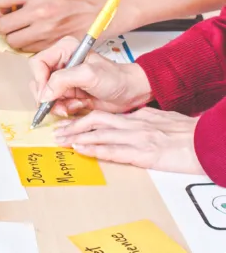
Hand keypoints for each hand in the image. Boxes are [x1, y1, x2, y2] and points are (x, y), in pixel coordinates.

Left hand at [0, 0, 121, 51]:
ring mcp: (47, 30)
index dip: (1, 5)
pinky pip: (30, 49)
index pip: (0, 0)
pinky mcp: (54, 44)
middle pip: (3, 26)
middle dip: (5, 25)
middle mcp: (40, 11)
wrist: (104, 5)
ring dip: (16, 37)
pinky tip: (38, 36)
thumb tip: (6, 3)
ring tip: (25, 30)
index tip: (6, 7)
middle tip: (11, 22)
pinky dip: (31, 45)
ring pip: (14, 42)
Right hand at [30, 36, 152, 115]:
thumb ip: (63, 80)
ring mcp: (63, 79)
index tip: (47, 95)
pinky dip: (63, 108)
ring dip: (56, 104)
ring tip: (72, 106)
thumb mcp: (89, 75)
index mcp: (64, 49)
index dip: (39, 80)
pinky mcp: (67, 92)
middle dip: (47, 96)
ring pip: (44, 94)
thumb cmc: (116, 78)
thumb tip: (44, 94)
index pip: (38, 63)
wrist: (130, 93)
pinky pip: (54, 103)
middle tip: (58, 105)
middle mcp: (60, 63)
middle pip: (38, 80)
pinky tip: (77, 106)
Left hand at [54, 108, 204, 174]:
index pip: (105, 116)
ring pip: (100, 133)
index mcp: (139, 117)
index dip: (84, 119)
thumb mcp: (164, 120)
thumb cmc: (191, 133)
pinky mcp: (144, 153)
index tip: (70, 123)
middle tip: (59, 131)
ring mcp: (138, 138)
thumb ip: (146, 120)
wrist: (209, 141)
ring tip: (61, 140)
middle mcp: (135, 124)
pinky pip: (114, 150)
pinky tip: (81, 149)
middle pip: (96, 120)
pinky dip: (95, 149)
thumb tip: (134, 120)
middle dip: (74, 126)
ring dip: (77, 137)